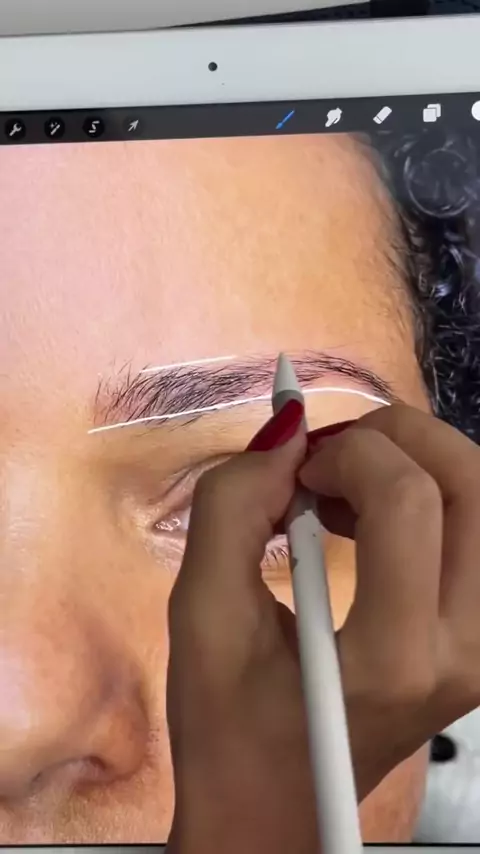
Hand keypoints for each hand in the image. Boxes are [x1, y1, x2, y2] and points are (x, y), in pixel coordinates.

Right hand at [166, 403, 479, 852]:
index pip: (409, 502)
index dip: (350, 452)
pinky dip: (428, 496)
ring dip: (417, 464)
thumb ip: (230, 510)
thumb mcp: (201, 614)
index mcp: (394, 657)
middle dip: (401, 438)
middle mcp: (465, 650)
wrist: (275, 811)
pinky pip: (475, 535)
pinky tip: (367, 511)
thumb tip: (285, 433)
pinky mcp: (479, 641)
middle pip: (475, 487)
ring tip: (344, 481)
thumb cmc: (228, 728)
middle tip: (332, 449)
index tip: (293, 465)